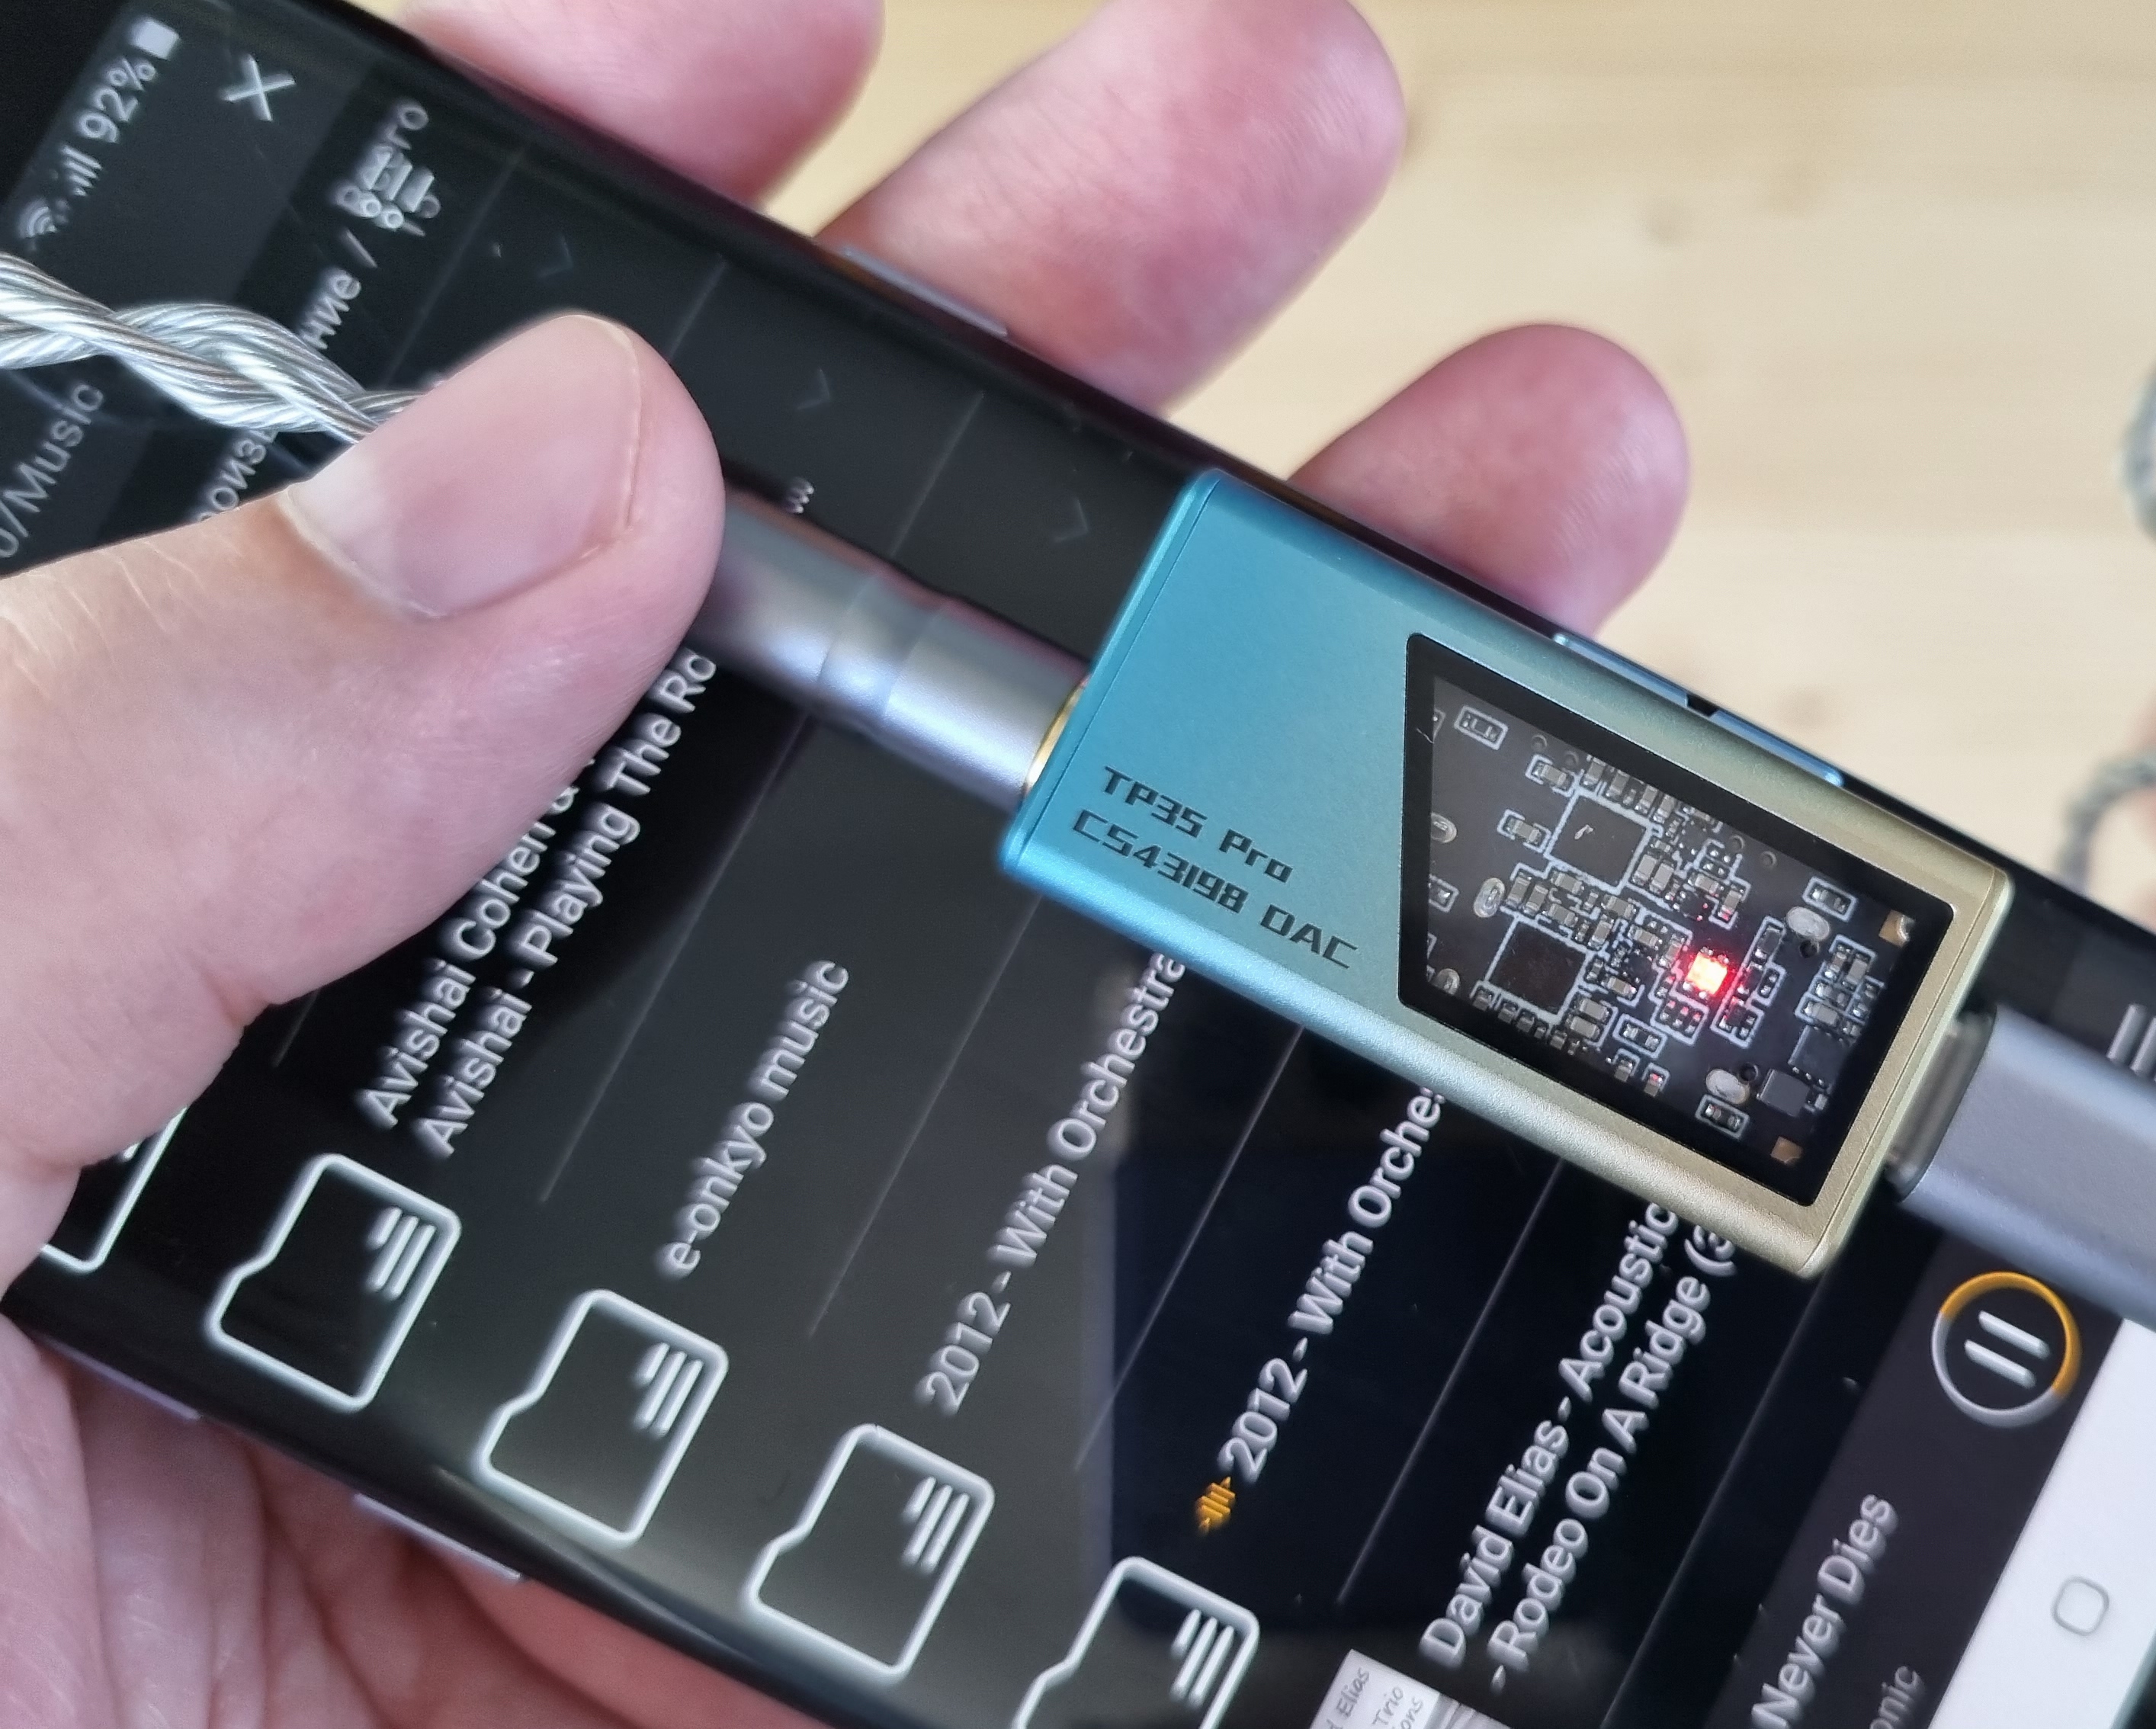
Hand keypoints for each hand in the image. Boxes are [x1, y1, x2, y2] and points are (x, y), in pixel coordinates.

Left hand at [0, 2, 1686, 1722]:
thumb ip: (92, 772)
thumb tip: (551, 468)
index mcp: (60, 850)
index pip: (331, 428)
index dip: (570, 150)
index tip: (818, 14)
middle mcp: (323, 1031)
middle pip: (739, 618)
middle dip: (1038, 343)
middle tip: (1294, 136)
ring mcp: (550, 1308)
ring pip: (952, 952)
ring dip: (1250, 717)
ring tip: (1521, 499)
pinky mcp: (690, 1590)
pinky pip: (1028, 1369)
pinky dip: (1273, 1197)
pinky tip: (1459, 996)